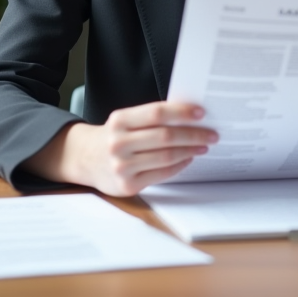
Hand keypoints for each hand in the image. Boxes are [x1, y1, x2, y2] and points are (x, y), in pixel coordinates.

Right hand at [28, 101, 217, 196]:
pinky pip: (161, 174)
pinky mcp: (128, 185)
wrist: (85, 160)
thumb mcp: (124, 121)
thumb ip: (150, 118)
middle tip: (212, 133)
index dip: (181, 112)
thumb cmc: (113, 137)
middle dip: (193, 134)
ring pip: (166, 156)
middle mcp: (118, 143)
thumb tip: (188, 116)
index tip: (201, 113)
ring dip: (190, 150)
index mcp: (119, 121)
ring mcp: (122, 166)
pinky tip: (188, 158)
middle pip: (165, 136)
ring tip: (203, 145)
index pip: (156, 113)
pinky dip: (179, 165)